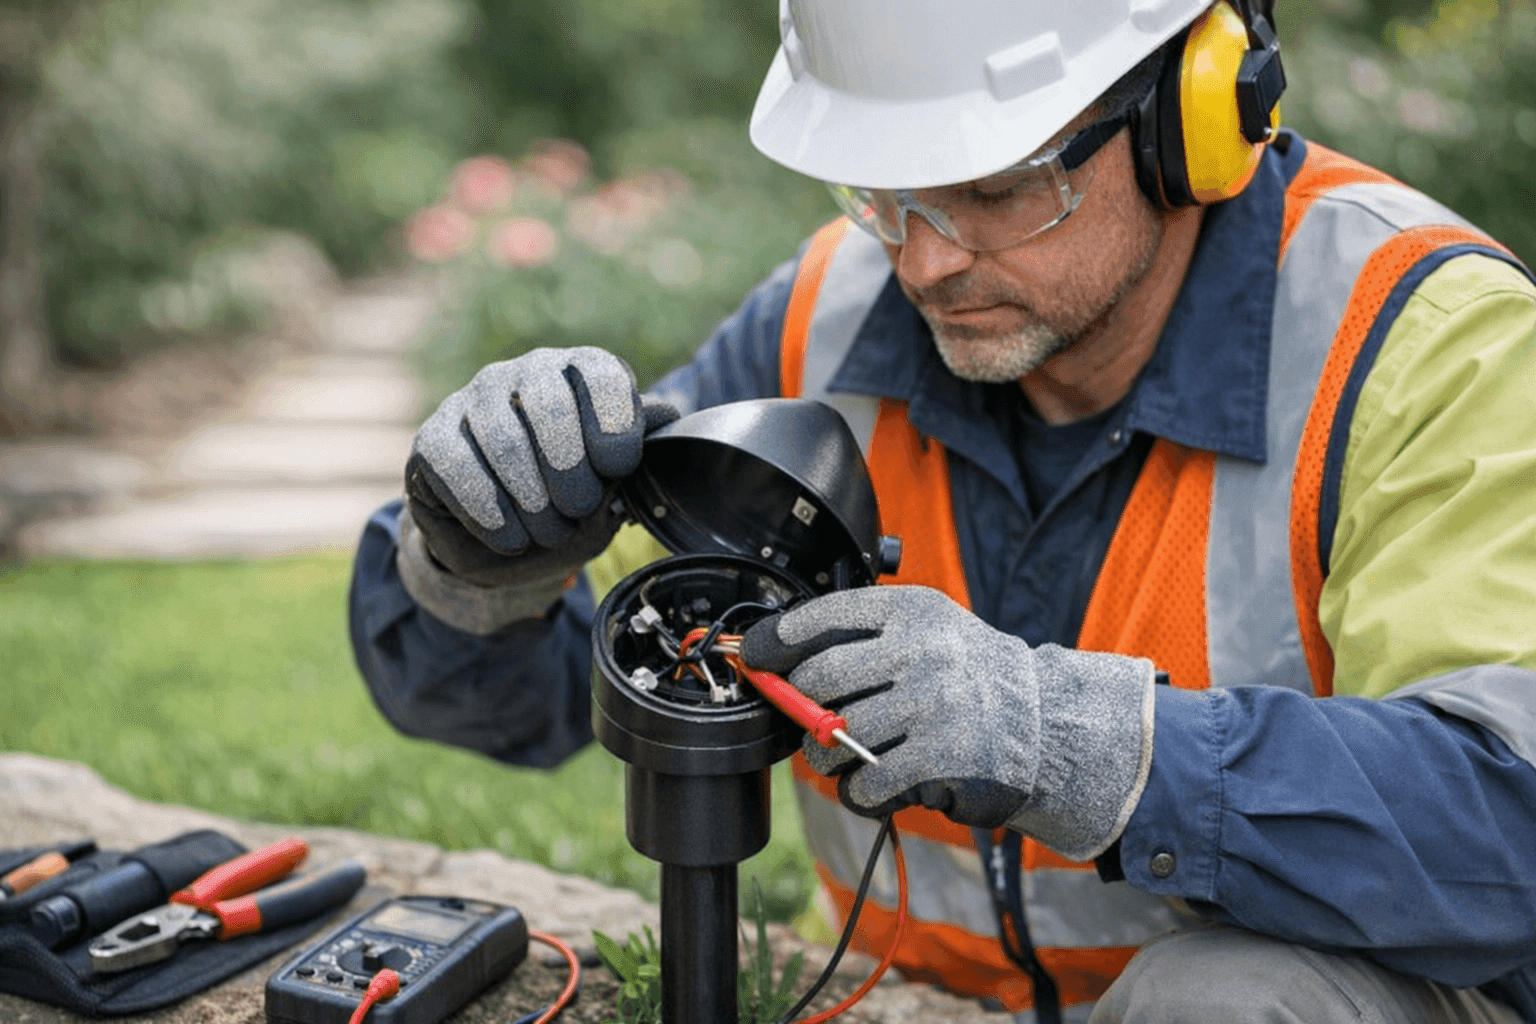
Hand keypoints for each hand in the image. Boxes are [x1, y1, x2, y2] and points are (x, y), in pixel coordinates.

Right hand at [405, 347, 677, 587]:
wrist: (509, 540)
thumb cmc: (571, 498)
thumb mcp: (616, 479)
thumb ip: (642, 445)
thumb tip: (669, 419)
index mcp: (579, 372)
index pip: (600, 373)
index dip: (613, 422)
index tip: (617, 468)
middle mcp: (525, 373)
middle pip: (548, 403)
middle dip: (569, 470)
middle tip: (578, 510)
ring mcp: (473, 399)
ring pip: (502, 439)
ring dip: (533, 500)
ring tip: (548, 532)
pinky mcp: (433, 437)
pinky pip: (457, 465)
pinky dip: (490, 511)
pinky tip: (510, 536)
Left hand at [739, 585, 1155, 859]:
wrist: (1045, 724)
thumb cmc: (970, 678)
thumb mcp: (927, 631)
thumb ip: (864, 637)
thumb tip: (779, 660)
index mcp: (913, 612)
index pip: (823, 616)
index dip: (778, 639)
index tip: (756, 655)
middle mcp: (922, 651)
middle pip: (818, 680)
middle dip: (802, 706)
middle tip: (812, 717)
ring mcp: (932, 705)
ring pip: (835, 737)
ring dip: (828, 754)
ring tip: (849, 753)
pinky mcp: (940, 758)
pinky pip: (865, 781)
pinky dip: (858, 790)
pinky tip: (875, 782)